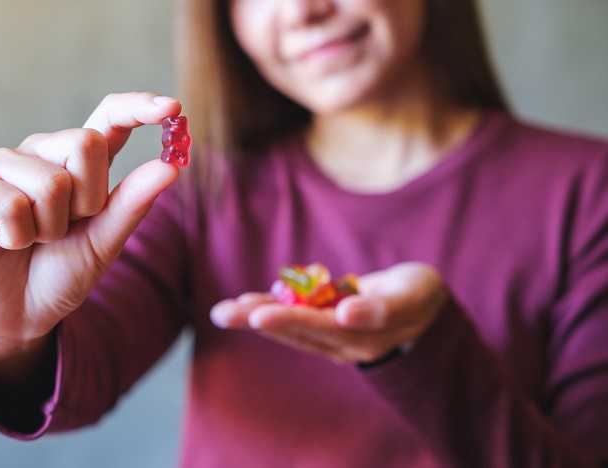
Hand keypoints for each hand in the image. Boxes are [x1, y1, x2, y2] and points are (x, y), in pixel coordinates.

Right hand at [0, 92, 180, 363]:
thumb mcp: (105, 241)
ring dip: (50, 228)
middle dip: (88, 200)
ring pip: (52, 182)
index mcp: (79, 161)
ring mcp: (3, 164)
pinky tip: (6, 243)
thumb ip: (134, 203)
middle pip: (86, 144)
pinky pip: (12, 205)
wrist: (17, 315)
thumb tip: (171, 168)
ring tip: (34, 240)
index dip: (138, 107)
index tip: (173, 108)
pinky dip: (17, 237)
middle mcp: (42, 152)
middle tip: (67, 228)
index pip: (109, 118)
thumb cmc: (61, 272)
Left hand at [210, 262, 447, 364]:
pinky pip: (295, 315)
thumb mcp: (410, 298)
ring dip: (255, 316)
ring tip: (224, 311)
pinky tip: (247, 301)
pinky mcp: (327, 322)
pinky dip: (272, 306)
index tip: (256, 315)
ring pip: (288, 325)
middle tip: (220, 314)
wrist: (425, 308)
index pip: (316, 328)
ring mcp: (331, 333)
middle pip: (292, 330)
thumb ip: (382, 308)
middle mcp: (339, 341)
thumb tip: (346, 314)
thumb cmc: (421, 299)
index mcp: (359, 337)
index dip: (286, 319)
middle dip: (255, 320)